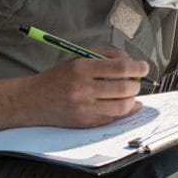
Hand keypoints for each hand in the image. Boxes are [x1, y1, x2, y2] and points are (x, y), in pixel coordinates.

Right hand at [25, 46, 149, 129]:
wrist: (33, 100)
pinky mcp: (85, 122)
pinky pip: (113, 118)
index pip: (119, 68)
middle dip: (137, 84)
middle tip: (138, 81)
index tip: (144, 67)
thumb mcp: (77, 58)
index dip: (137, 67)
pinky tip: (130, 106)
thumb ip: (104, 55)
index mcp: (82, 68)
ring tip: (132, 93)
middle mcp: (84, 88)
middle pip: (124, 88)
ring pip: (122, 106)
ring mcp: (85, 108)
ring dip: (133, 99)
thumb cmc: (58, 77)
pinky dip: (126, 112)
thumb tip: (131, 61)